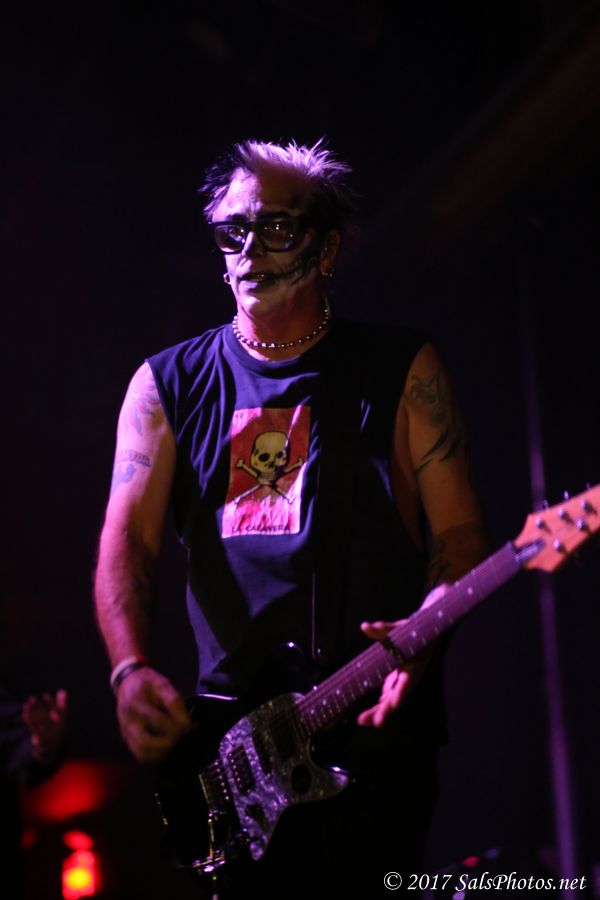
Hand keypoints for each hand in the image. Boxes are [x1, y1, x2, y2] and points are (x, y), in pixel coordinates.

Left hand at [23, 689, 67, 764]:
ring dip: (32, 712)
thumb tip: (62, 690)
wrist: (52, 748)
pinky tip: (24, 714)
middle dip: (38, 706)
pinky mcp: (40, 740)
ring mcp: (49, 736)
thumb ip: (62, 703)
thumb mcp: (61, 716)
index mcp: (63, 722)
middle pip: (47, 716)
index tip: (45, 694)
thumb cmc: (56, 727)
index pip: (59, 710)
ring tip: (26, 704)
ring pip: (39, 722)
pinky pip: (34, 729)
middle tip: (31, 697)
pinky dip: (29, 721)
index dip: (51, 702)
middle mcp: (57, 729)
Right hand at [116, 666, 189, 763]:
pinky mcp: (127, 739)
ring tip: (173, 742)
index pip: (157, 721)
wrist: (126, 682)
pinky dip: (154, 756)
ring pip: (141, 753)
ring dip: (161, 752)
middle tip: (179, 737)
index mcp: (136, 704)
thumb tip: (186, 722)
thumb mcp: (162, 684)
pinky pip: (139, 755)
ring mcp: (126, 733)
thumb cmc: (146, 683)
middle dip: (166, 743)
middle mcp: (128, 722)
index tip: (189, 727)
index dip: (175, 727)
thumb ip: (174, 701)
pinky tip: (164, 747)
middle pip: (144, 743)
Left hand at [356, 585, 448, 727]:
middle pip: (397, 697)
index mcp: (413, 666)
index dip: (400, 693)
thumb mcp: (398, 628)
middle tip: (374, 722)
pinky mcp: (396, 683)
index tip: (393, 704)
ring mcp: (402, 682)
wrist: (423, 636)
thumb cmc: (412, 631)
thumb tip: (365, 626)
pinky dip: (378, 707)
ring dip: (378, 712)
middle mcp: (409, 678)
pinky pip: (387, 698)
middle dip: (386, 710)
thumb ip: (382, 629)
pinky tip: (365, 717)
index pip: (406, 682)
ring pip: (391, 701)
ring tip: (362, 721)